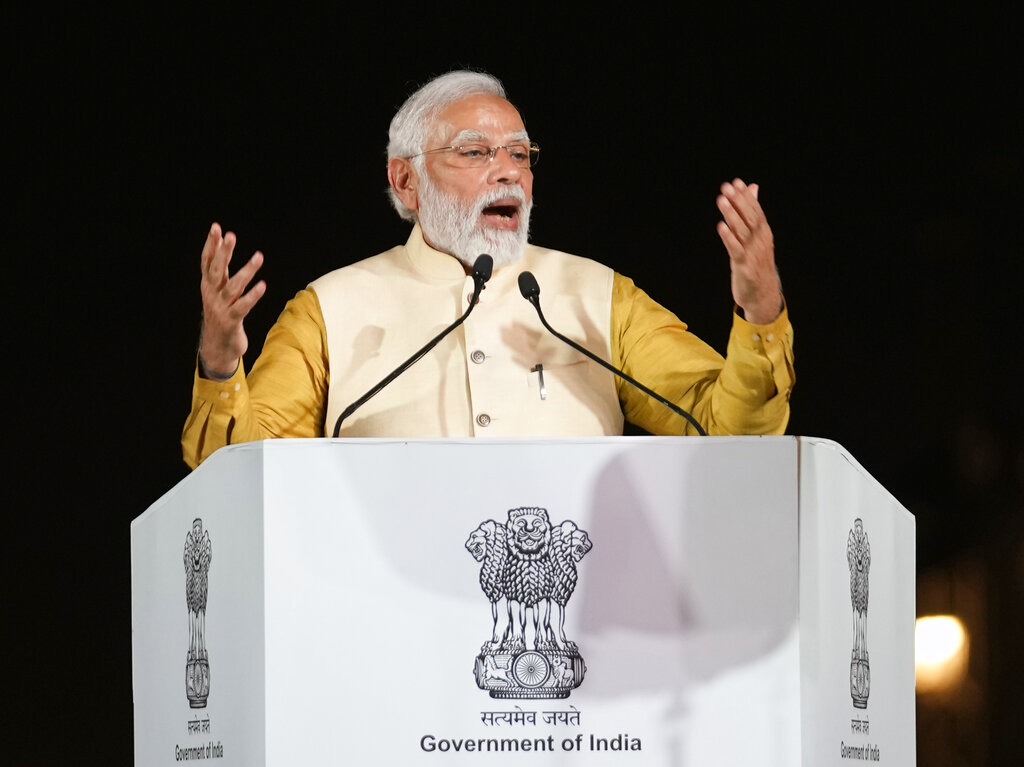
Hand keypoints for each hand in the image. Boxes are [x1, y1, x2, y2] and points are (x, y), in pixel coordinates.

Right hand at [198, 223, 265, 376]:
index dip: (211, 245)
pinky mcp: (231, 321)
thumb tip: (221, 245)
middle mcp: (212, 294)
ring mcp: (220, 308)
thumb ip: (220, 270)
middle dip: (224, 252)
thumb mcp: (217, 291)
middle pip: (217, 270)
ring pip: (233, 287)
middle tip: (231, 235)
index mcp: (208, 285)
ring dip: (246, 271)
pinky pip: (243, 306)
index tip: (216, 227)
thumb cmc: (221, 313)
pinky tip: (263, 285)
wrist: (216, 346)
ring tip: (259, 256)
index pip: (207, 261)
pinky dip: (253, 296)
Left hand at [716, 178, 781, 324]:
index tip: (736, 182)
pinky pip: (735, 249)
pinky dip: (728, 237)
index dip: (746, 196)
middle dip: (738, 201)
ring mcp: (753, 253)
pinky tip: (720, 226)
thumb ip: (752, 212)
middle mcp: (760, 240)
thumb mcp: (756, 237)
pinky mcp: (744, 266)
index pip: (755, 210)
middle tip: (727, 187)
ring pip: (742, 230)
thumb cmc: (756, 262)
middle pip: (749, 217)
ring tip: (721, 200)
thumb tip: (752, 187)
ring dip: (731, 214)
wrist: (762, 294)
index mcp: (763, 232)